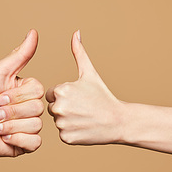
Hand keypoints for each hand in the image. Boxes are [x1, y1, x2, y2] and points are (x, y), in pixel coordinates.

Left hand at [0, 29, 44, 156]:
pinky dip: (16, 139)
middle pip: (37, 109)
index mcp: (28, 92)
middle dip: (10, 112)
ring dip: (9, 126)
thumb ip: (20, 54)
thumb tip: (34, 32)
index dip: (17, 96)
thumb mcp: (0, 71)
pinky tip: (3, 137)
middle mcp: (31, 109)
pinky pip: (34, 143)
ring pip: (35, 126)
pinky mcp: (25, 145)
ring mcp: (29, 127)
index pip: (38, 92)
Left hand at [46, 30, 124, 144]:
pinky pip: (63, 134)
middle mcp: (59, 107)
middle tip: (83, 108)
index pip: (52, 93)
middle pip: (53, 107)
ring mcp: (62, 124)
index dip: (66, 95)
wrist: (119, 121)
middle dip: (66, 108)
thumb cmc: (103, 96)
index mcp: (61, 90)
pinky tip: (84, 128)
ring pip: (58, 121)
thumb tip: (76, 33)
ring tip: (85, 118)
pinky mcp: (66, 138)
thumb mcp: (90, 73)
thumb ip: (79, 53)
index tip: (80, 98)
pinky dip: (72, 132)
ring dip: (68, 120)